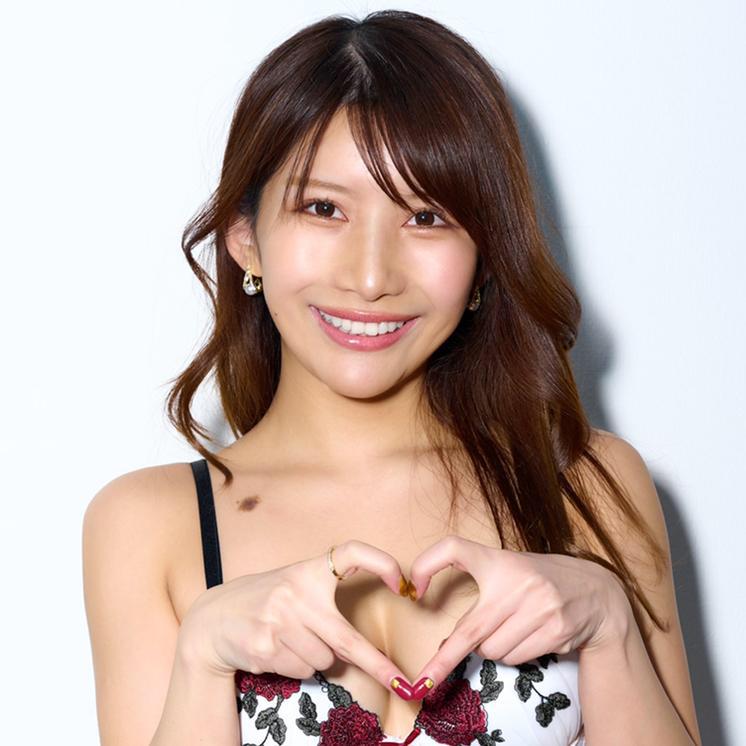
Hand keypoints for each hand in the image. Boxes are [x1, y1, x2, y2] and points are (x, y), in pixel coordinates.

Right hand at [178, 539, 418, 698]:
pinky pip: (302, 670)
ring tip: (290, 640)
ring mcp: (279, 621)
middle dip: (377, 665)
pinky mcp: (265, 647)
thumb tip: (360, 644)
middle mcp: (295, 592)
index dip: (380, 563)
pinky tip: (276, 649)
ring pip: (324, 660)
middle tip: (401, 681)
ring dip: (315, 658)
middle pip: (347, 638)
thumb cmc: (264, 601)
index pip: (350, 552)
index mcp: (308, 571)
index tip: (402, 583)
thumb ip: (323, 599)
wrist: (212, 620)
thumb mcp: (293, 584)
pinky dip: (296, 666)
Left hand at [405, 535, 631, 697]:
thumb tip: (448, 637)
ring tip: (513, 629)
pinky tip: (530, 637)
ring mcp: (538, 607)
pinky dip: (514, 656)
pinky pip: (515, 659)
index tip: (413, 589)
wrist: (597, 591)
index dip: (428, 563)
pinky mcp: (555, 630)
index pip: (455, 547)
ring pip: (492, 651)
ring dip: (493, 650)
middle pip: (470, 632)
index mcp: (499, 560)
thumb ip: (480, 586)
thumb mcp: (508, 566)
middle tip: (425, 682)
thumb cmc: (538, 579)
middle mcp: (516, 582)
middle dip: (445, 659)